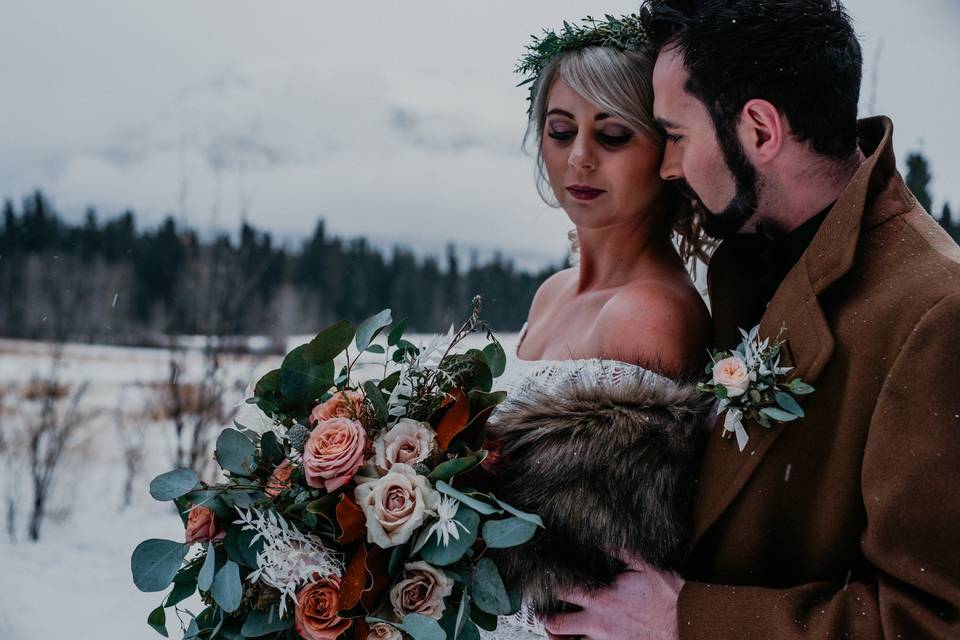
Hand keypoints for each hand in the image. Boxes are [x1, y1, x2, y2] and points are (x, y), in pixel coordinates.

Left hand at [542, 560, 683, 639]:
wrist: (688, 622)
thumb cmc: (668, 594)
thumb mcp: (643, 565)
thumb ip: (618, 551)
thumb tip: (597, 538)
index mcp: (601, 598)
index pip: (563, 591)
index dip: (548, 584)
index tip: (540, 579)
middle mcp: (598, 623)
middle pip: (557, 624)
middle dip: (545, 619)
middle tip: (540, 613)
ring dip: (563, 637)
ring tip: (558, 630)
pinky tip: (582, 637)